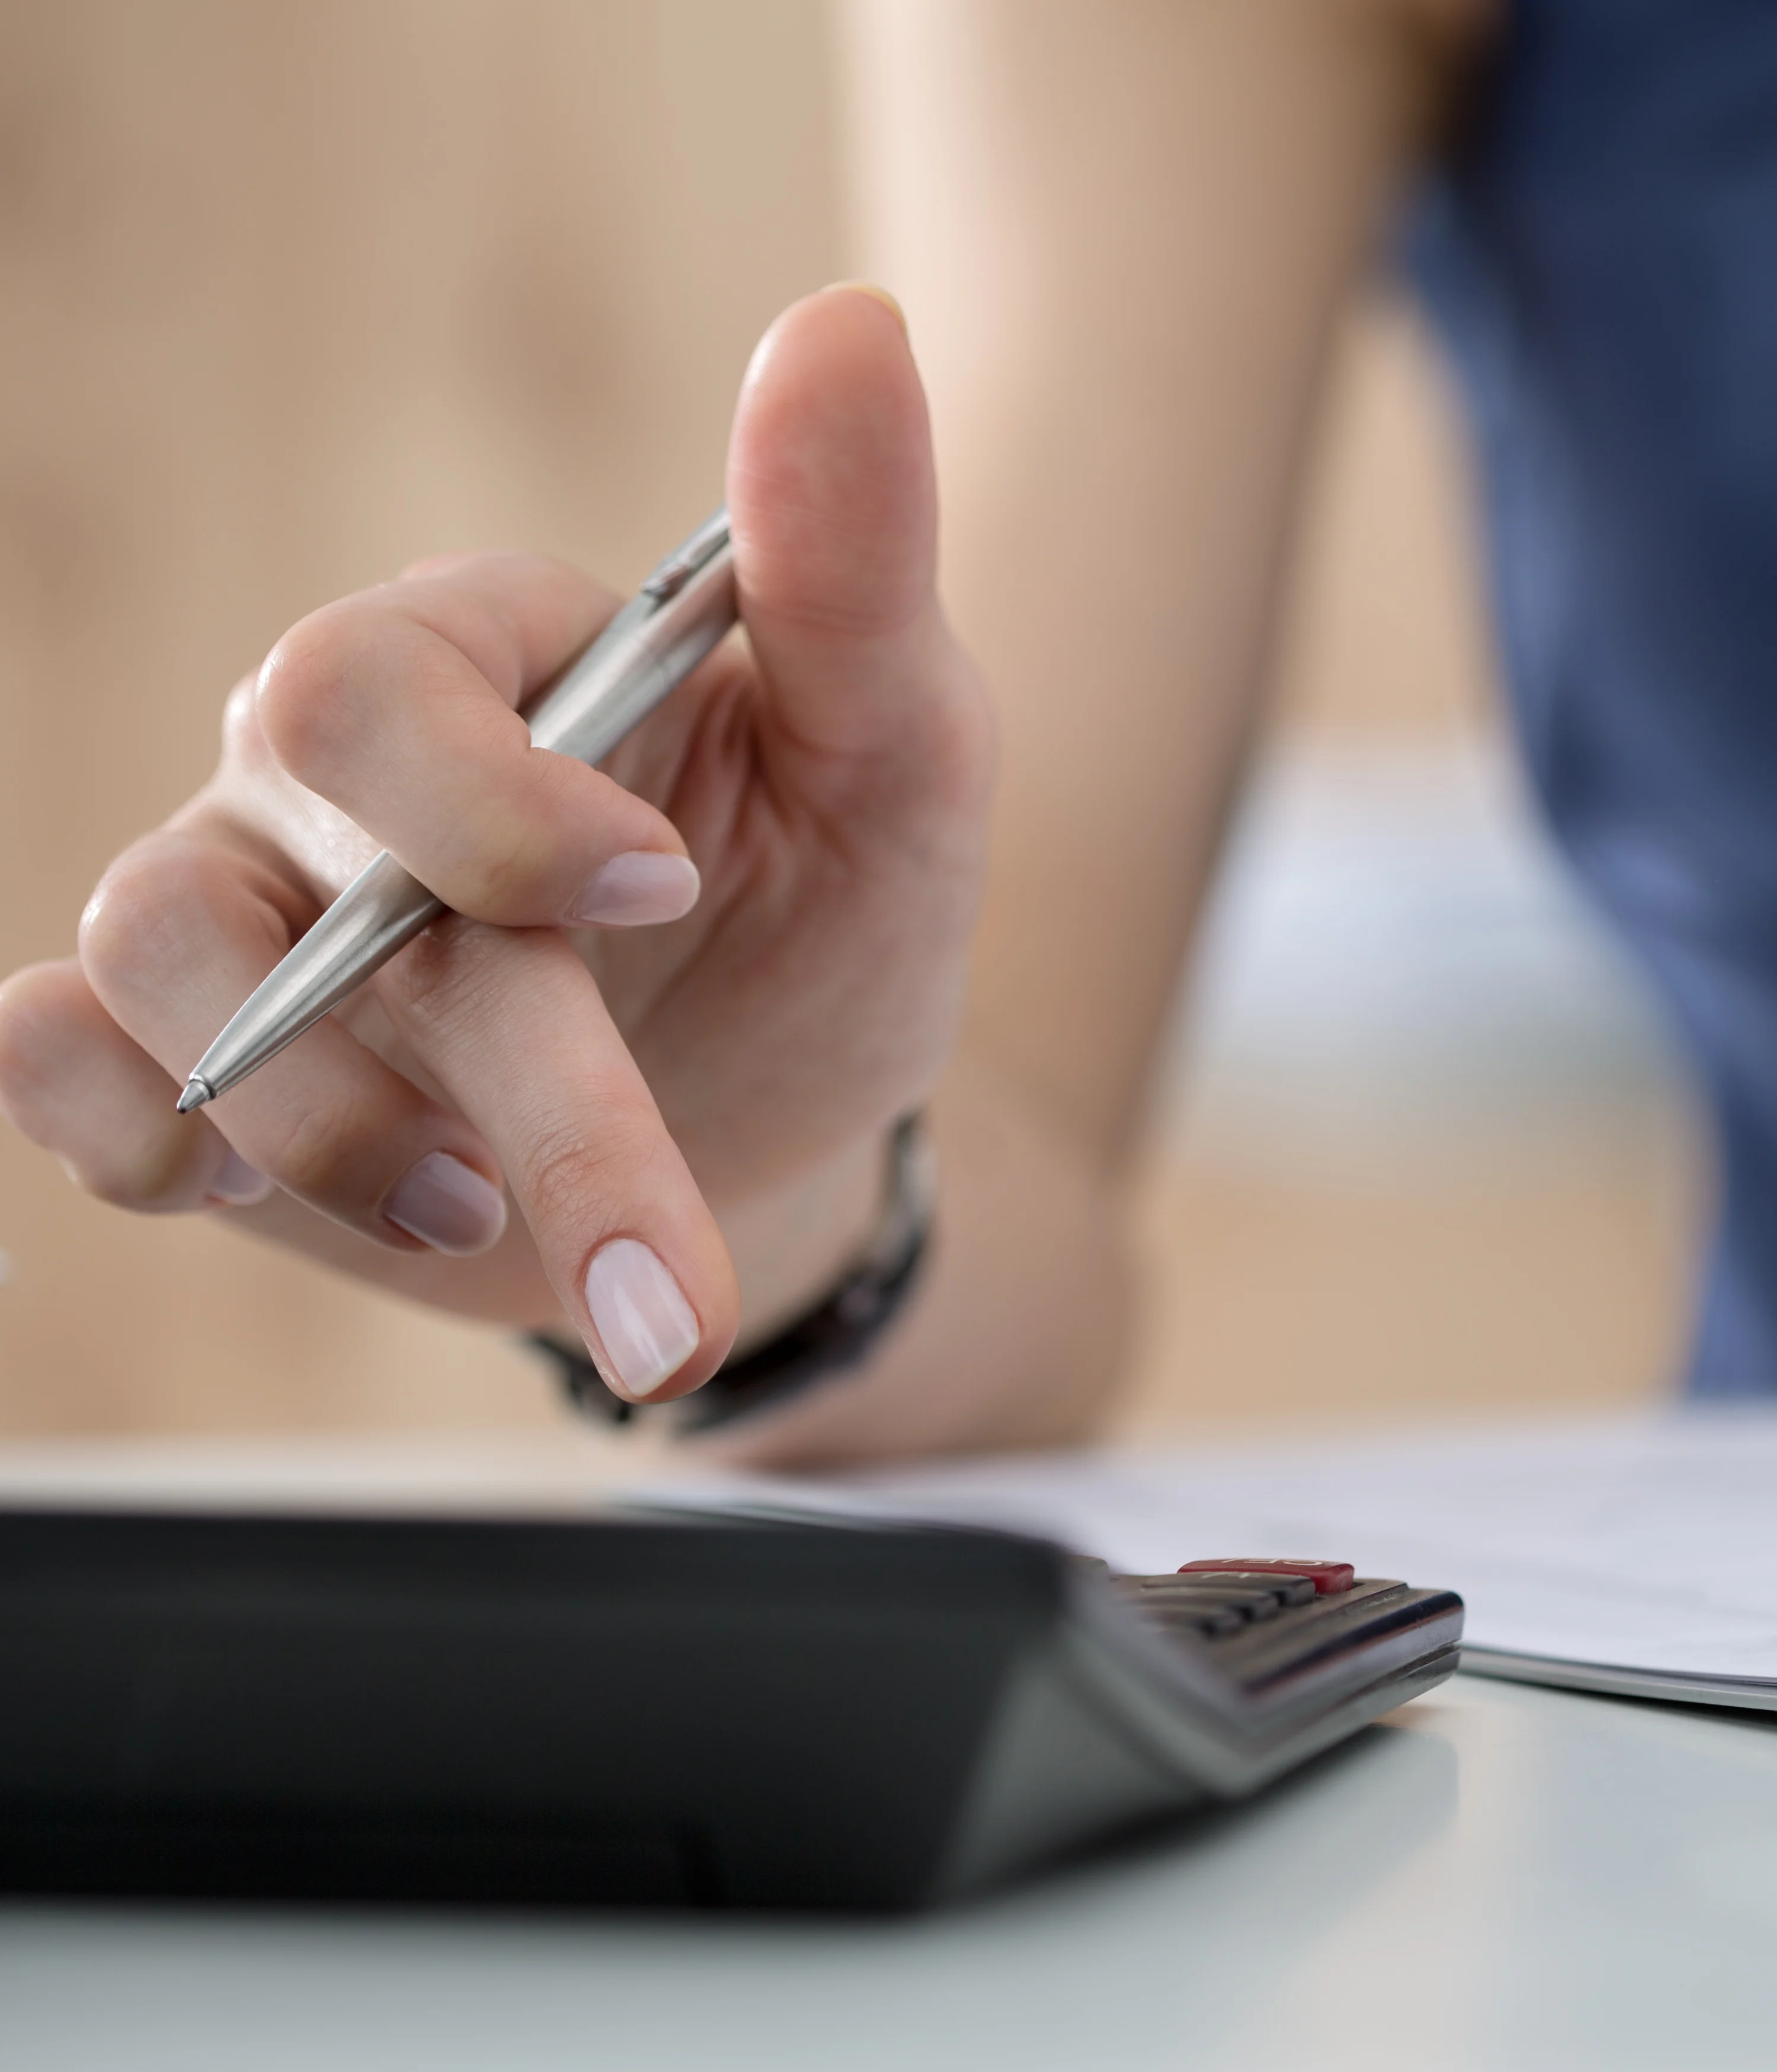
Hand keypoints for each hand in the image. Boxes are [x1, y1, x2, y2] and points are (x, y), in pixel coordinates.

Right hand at [0, 287, 993, 1403]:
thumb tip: (852, 323)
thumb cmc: (837, 910)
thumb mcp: (903, 751)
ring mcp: (245, 908)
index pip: (375, 686)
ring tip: (486, 1211)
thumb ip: (854, 566)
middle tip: (651, 1253)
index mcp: (489, 658)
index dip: (489, 813)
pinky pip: (59, 1065)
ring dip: (324, 1134)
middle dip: (487, 1074)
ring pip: (152, 971)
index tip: (664, 894)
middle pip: (278, 874)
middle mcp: (331, 769)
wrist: (793, 1121)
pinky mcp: (194, 1060)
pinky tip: (306, 1200)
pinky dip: (141, 1140)